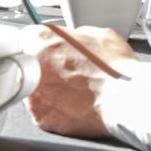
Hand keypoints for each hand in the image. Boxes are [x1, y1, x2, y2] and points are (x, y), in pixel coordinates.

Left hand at [27, 24, 137, 138]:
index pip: (27, 38)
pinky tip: (71, 105)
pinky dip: (53, 109)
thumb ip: (74, 35)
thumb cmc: (115, 68)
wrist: (124, 99)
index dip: (41, 45)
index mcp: (41, 39)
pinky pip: (41, 109)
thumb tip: (72, 39)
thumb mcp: (98, 35)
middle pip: (25, 64)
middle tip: (62, 72)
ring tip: (70, 91)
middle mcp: (31, 64)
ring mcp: (33, 92)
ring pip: (30, 88)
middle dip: (40, 67)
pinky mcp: (40, 116)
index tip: (49, 52)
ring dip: (45, 88)